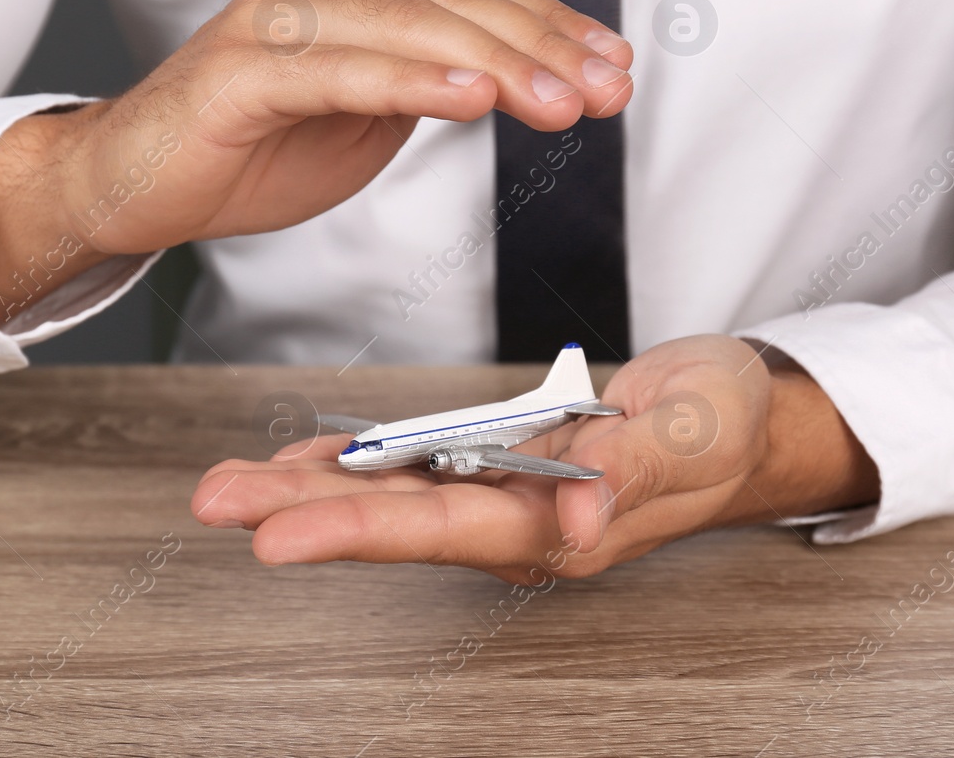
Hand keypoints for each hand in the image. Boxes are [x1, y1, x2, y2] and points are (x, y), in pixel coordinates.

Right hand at [0, 0, 632, 322]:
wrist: (138, 182)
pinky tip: (468, 98)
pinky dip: (410, 81)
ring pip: (409, 28)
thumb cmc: (254, 145)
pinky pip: (341, 70)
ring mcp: (277, 17)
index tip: (614, 66)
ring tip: (559, 102)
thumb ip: (445, 45)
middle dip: (542, 48)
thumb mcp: (377, 100)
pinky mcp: (242, 69)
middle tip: (603, 88)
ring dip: (495, 64)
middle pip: (453, 3)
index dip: (553, 28)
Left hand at [189, 335, 879, 582]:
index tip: (277, 539)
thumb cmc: (728, 422)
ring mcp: (507, 496)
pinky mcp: (501, 464)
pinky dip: (356, 462)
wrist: (739, 415)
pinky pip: (416, 467)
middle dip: (301, 514)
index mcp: (566, 526)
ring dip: (309, 491)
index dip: (360, 531)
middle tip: (215, 501)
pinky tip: (301, 460)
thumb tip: (581, 509)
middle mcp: (522, 523)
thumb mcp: (700, 430)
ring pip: (394, 496)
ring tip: (230, 483)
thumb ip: (640, 467)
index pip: (447, 530)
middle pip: (396, 522)